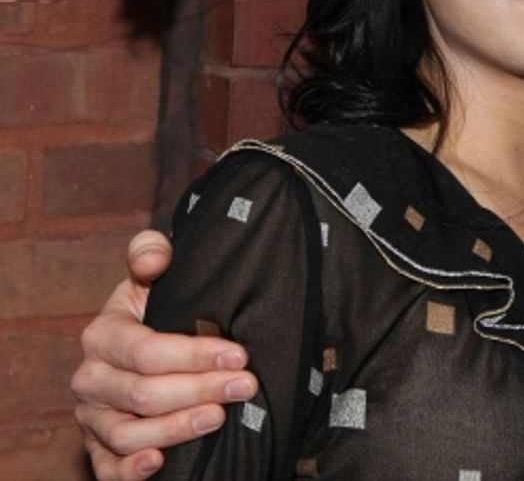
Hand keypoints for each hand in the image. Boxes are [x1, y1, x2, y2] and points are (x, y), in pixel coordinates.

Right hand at [71, 231, 259, 479]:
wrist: (141, 335)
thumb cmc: (155, 302)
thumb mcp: (152, 271)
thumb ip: (150, 252)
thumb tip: (151, 260)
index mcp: (102, 334)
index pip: (147, 350)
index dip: (194, 355)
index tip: (238, 355)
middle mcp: (90, 378)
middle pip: (143, 394)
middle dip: (200, 390)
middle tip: (245, 385)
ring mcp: (92, 417)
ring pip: (129, 434)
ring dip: (178, 429)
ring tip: (221, 417)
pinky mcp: (98, 447)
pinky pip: (107, 468)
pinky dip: (129, 471)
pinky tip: (159, 463)